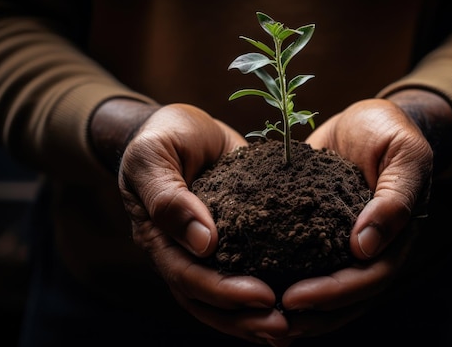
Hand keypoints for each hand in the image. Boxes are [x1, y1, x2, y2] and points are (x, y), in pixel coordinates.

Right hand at [116, 103, 289, 342]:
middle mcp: (181, 252)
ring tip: (292, 329)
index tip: (263, 296)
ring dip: (255, 318)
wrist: (181, 126)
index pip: (187, 277)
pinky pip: (246, 270)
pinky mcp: (232, 238)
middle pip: (207, 301)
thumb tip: (203, 243)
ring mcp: (206, 249)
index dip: (223, 292)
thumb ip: (168, 197)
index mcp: (158, 238)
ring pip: (225, 297)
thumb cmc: (163, 136)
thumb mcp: (154, 157)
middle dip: (244, 318)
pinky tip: (296, 302)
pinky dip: (264, 292)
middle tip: (284, 328)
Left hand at [277, 97, 435, 340]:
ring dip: (298, 310)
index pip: (369, 278)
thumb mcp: (403, 154)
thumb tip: (365, 247)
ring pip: (325, 289)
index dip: (334, 293)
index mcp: (395, 237)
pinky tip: (253, 286)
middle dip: (311, 313)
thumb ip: (395, 198)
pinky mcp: (318, 233)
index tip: (295, 298)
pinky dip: (284, 279)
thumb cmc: (389, 131)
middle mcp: (371, 249)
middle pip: (346, 297)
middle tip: (271, 320)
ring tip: (259, 320)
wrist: (366, 120)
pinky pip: (304, 263)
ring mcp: (343, 244)